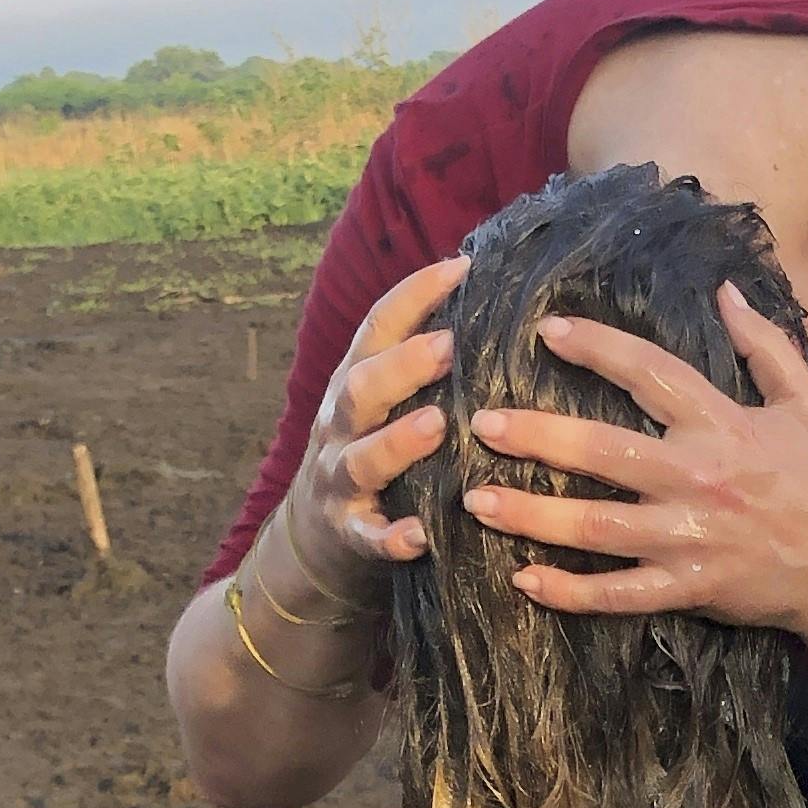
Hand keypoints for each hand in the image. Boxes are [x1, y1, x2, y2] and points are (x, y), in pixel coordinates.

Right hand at [274, 253, 466, 608]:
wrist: (316, 539)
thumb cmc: (374, 451)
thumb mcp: (385, 400)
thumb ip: (420, 361)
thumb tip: (491, 302)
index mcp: (356, 381)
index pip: (378, 326)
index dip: (415, 294)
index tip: (463, 268)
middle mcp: (341, 425)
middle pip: (361, 387)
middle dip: (403, 366)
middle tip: (450, 346)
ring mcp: (340, 481)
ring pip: (361, 459)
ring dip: (397, 442)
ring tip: (436, 425)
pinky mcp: (349, 534)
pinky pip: (368, 537)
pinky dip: (392, 537)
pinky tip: (420, 535)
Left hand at [465, 284, 807, 671]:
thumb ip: (765, 346)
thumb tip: (726, 290)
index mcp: (724, 425)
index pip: (651, 375)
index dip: (598, 348)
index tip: (548, 330)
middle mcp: (700, 479)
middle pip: (605, 451)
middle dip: (540, 435)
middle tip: (483, 423)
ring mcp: (690, 539)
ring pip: (599, 527)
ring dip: (534, 515)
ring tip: (477, 500)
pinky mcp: (688, 589)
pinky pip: (620, 594)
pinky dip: (571, 592)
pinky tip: (524, 579)